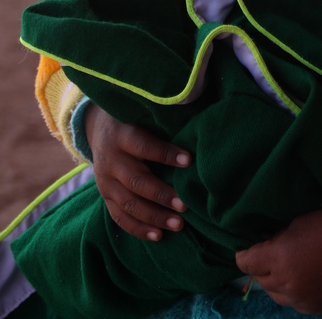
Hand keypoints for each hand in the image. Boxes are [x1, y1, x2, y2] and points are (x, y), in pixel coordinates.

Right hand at [84, 103, 190, 241]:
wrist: (98, 130)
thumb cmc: (133, 120)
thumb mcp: (141, 115)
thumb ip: (162, 125)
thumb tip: (195, 135)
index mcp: (121, 135)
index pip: (144, 146)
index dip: (166, 154)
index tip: (189, 161)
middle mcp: (111, 160)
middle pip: (136, 181)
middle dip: (162, 195)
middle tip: (185, 205)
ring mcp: (105, 182)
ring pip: (129, 203)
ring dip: (154, 216)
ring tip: (179, 224)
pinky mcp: (105, 197)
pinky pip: (120, 217)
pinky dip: (139, 228)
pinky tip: (159, 235)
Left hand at [236, 210, 321, 313]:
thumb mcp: (296, 225)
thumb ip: (276, 239)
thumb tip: (263, 244)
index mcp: (279, 258)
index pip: (246, 263)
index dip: (244, 256)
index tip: (246, 251)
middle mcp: (286, 283)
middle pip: (261, 281)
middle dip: (262, 268)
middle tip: (270, 257)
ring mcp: (301, 300)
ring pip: (276, 296)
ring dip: (277, 283)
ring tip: (287, 270)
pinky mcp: (316, 308)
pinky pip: (295, 304)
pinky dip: (294, 293)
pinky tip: (304, 280)